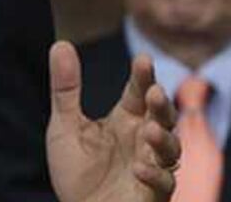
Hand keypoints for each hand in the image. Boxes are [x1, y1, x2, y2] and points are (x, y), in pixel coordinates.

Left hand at [46, 41, 179, 201]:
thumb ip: (65, 88)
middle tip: (155, 92)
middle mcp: (143, 140)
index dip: (143, 77)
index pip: (138, 93)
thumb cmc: (77, 171)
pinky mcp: (152, 195)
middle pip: (162, 117)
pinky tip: (139, 168)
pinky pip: (162, 184)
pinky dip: (153, 175)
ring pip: (170, 150)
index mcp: (126, 120)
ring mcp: (152, 167)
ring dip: (163, 139)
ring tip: (151, 130)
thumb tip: (60, 43)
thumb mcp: (65, 126)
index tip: (143, 59)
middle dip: (162, 105)